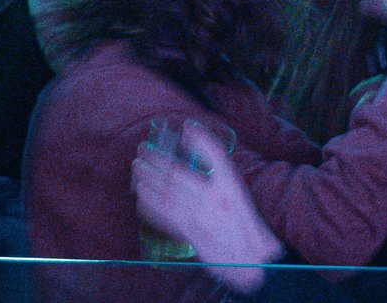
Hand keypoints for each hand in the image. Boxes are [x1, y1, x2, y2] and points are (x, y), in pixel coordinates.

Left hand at [133, 120, 279, 294]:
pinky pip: (165, 217)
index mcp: (231, 187)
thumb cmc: (243, 223)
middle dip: (156, 159)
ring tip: (136, 168)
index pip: (215, 155)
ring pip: (166, 194)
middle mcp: (215, 200)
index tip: (185, 127)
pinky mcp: (190, 234)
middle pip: (178, 174)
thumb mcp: (238, 192)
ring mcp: (200, 218)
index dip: (200, 139)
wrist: (250, 259)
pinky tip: (141, 196)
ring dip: (147, 179)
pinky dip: (150, 206)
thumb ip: (219, 169)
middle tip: (141, 149)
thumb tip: (194, 140)